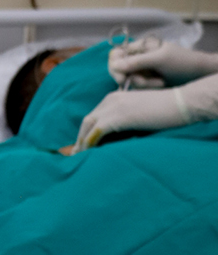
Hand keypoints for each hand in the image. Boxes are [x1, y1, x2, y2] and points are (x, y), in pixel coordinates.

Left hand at [76, 87, 190, 149]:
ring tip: (77, 157)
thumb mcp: (140, 113)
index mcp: (114, 97)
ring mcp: (113, 107)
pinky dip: (89, 142)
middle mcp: (110, 99)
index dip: (86, 131)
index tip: (82, 145)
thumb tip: (116, 137)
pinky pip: (97, 131)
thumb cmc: (165, 111)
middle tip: (75, 154)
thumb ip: (126, 120)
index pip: (94, 116)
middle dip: (80, 137)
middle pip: (87, 120)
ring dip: (81, 141)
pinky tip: (86, 153)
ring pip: (88, 125)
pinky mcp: (118, 116)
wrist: (180, 103)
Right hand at [108, 36, 217, 87]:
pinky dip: (148, 87)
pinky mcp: (148, 81)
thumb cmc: (181, 61)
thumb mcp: (159, 59)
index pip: (116, 55)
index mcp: (139, 47)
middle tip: (143, 83)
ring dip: (144, 84)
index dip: (115, 66)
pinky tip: (160, 84)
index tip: (122, 78)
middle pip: (121, 70)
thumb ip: (136, 62)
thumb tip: (114, 65)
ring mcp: (143, 70)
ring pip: (130, 80)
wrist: (199, 75)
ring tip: (160, 82)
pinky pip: (139, 87)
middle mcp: (138, 57)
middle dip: (132, 78)